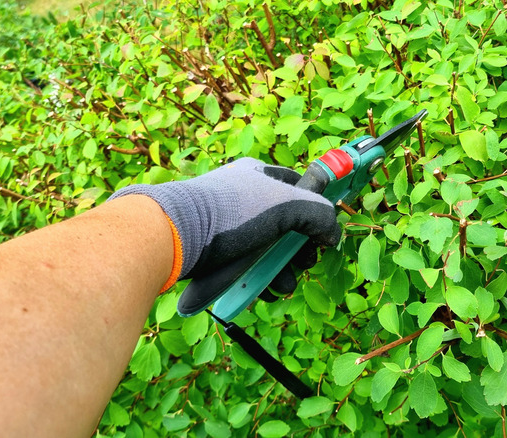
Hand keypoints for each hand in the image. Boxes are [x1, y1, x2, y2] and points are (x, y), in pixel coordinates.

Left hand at [108, 157, 340, 290]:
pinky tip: (264, 291)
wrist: (174, 237)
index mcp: (258, 177)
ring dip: (282, 272)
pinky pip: (246, 269)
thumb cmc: (233, 213)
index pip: (298, 187)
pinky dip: (258, 281)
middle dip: (299, 250)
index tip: (320, 233)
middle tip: (302, 264)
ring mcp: (229, 229)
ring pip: (267, 253)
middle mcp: (244, 200)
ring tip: (283, 286)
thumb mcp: (287, 205)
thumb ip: (319, 216)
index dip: (314, 209)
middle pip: (286, 227)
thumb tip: (332, 236)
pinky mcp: (216, 256)